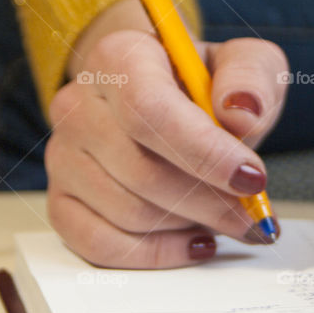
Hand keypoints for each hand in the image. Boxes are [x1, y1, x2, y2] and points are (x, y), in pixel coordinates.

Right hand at [46, 16, 287, 267]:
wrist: (170, 105)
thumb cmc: (206, 89)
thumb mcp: (248, 67)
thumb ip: (252, 78)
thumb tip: (241, 112)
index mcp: (120, 58)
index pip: (149, 110)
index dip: (204, 153)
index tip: (251, 179)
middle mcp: (78, 106)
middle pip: (142, 172)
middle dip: (210, 202)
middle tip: (252, 213)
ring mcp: (63, 157)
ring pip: (129, 214)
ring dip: (188, 225)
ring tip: (223, 217)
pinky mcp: (61, 202)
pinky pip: (101, 245)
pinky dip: (156, 254)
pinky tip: (193, 242)